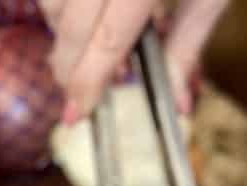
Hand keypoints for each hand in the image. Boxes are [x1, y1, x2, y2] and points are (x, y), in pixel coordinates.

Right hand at [41, 0, 229, 121]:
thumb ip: (188, 45)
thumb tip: (178, 104)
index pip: (108, 40)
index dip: (88, 82)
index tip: (76, 114)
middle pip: (69, 21)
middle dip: (68, 63)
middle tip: (75, 88)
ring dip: (61, 27)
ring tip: (86, 42)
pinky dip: (58, 1)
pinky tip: (79, 11)